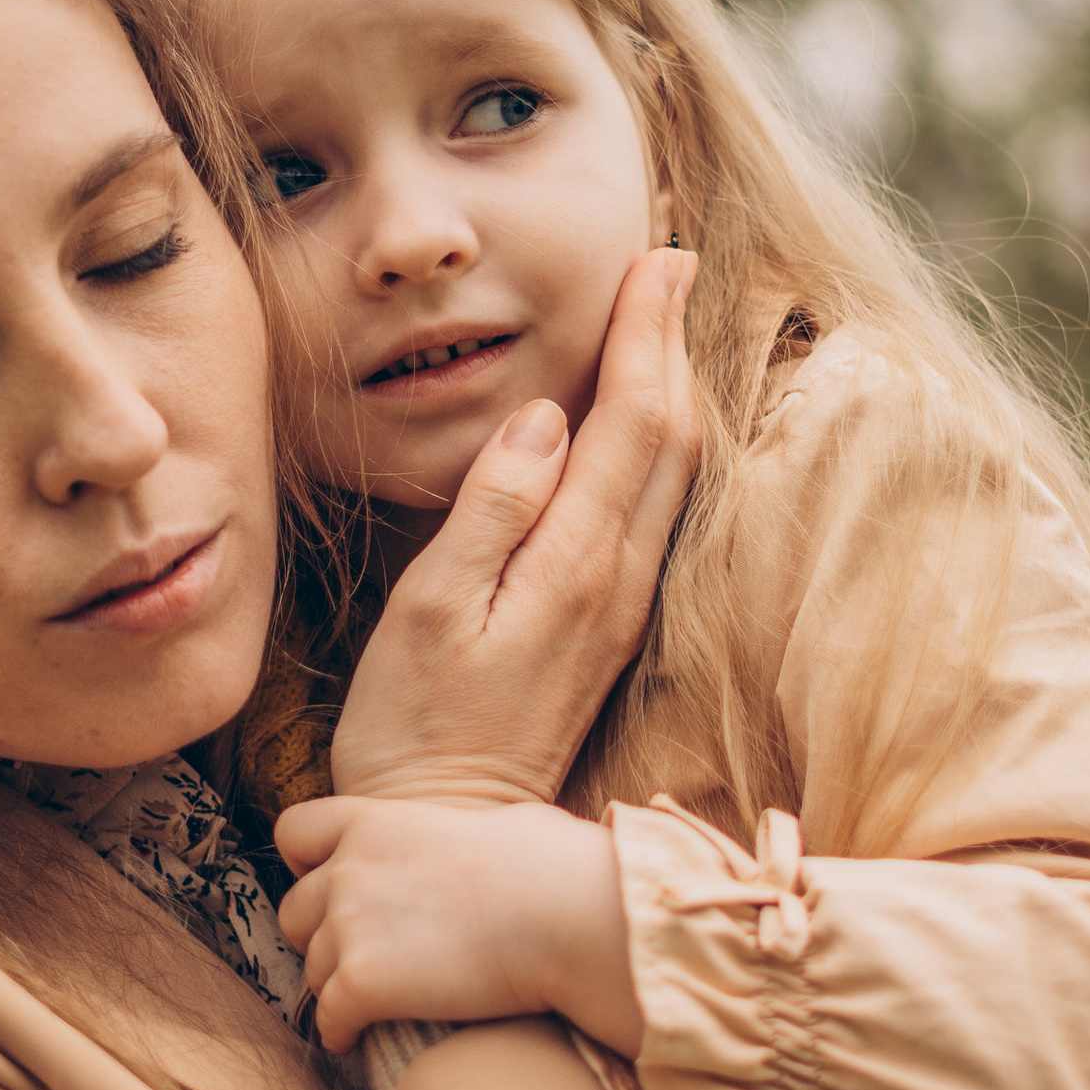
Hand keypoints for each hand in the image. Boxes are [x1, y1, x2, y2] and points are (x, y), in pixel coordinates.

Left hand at [273, 795, 640, 1057]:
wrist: (565, 914)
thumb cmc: (552, 865)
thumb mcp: (493, 821)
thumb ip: (453, 831)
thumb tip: (484, 836)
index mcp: (373, 821)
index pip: (293, 833)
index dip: (306, 865)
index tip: (330, 887)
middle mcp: (348, 869)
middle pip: (294, 912)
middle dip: (319, 935)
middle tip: (356, 956)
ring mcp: (349, 926)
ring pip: (312, 971)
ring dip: (336, 987)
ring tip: (368, 1003)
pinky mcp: (361, 983)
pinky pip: (328, 1019)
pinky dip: (339, 1031)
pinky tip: (357, 1038)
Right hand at [325, 247, 698, 807]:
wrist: (448, 834)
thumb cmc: (415, 726)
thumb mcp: (427, 612)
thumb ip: (490, 511)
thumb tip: (541, 416)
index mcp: (573, 565)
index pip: (632, 421)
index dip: (648, 332)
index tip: (656, 256)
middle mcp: (615, 580)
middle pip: (671, 435)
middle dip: (673, 339)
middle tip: (672, 256)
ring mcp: (618, 604)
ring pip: (673, 470)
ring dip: (674, 383)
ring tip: (667, 312)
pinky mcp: (606, 623)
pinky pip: (653, 506)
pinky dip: (659, 439)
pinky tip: (645, 415)